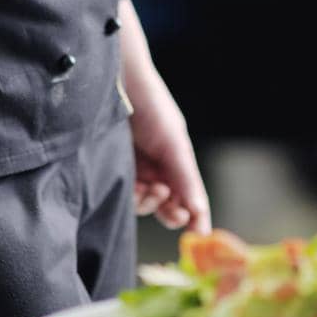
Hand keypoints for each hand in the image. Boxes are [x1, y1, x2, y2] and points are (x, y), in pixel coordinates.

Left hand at [128, 73, 210, 231]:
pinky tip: (139, 187)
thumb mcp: (173, 142)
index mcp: (177, 159)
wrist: (117, 84)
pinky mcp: (115, 171)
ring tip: (155, 189)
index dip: (196, 214)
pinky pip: (128, 197)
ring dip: (154, 203)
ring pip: (148, 205)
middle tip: (176, 212)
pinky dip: (136, 198)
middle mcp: (158, 168)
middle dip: (174, 212)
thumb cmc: (151, 106)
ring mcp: (136, 170)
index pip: (190, 194)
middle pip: (169, 205)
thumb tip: (200, 210)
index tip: (200, 232)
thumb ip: (186, 177)